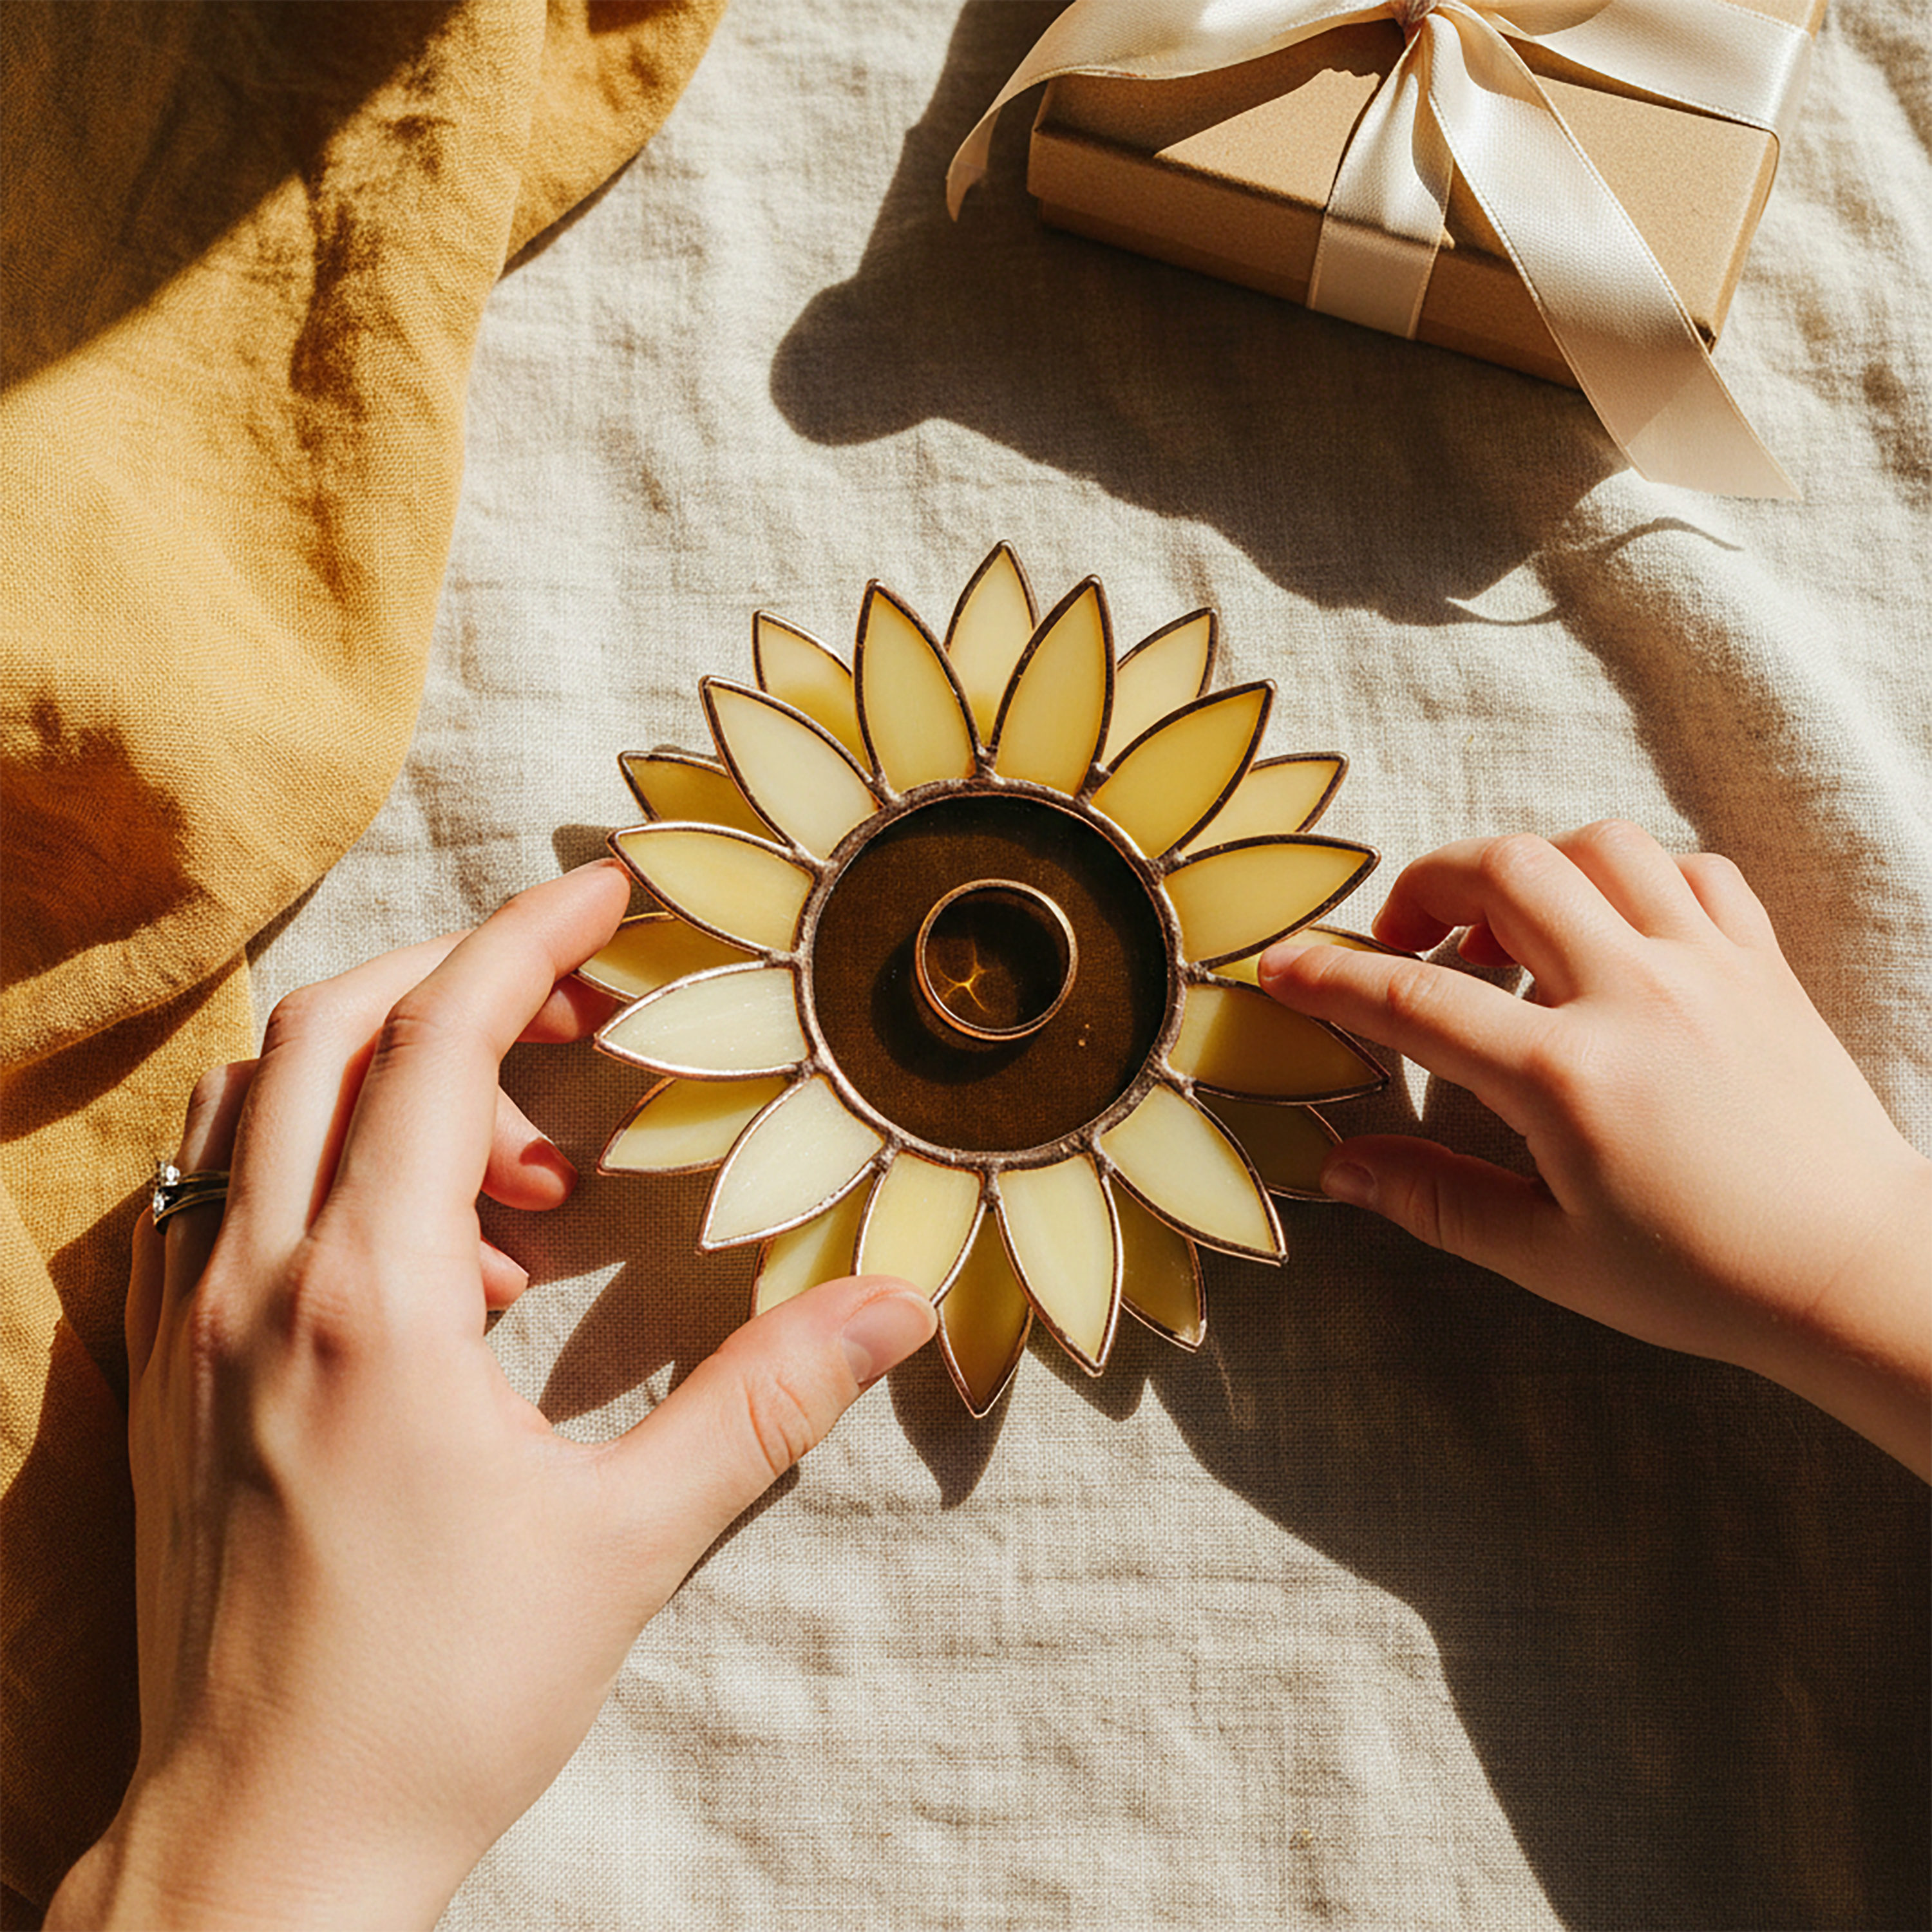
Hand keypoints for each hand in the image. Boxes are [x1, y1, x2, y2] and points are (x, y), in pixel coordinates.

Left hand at [50, 863, 935, 1930]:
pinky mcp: (158, 1381)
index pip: (435, 1040)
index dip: (527, 940)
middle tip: (584, 1024)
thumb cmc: (437, 1702)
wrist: (258, 1854)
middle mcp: (253, 1285)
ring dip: (384, 1074)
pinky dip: (314, 1159)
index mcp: (368, 1299)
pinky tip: (419, 1254)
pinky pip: (213, 1199)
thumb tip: (891, 1304)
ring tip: (517, 1169)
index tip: (604, 893)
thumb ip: (763, 1403)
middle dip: (462, 983)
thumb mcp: (628, 1541)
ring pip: (254, 1106)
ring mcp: (185, 1329)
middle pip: (330, 1032)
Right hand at [1259, 821, 1931, 1480]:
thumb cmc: (1704, 1277)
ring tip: (1508, 931)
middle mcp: (1634, 996)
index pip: (1418, 998)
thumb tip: (1340, 1169)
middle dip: (1429, 884)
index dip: (1332, 974)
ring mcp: (1706, 968)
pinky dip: (1632, 878)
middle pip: (1505, 871)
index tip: (1283, 964)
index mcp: (1568, 1077)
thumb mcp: (1548, 1255)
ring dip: (1531, 867)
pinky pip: (1690, 870)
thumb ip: (1435, 1199)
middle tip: (1406, 937)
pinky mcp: (1761, 964)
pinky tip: (1609, 932)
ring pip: (1598, 846)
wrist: (1854, 1271)